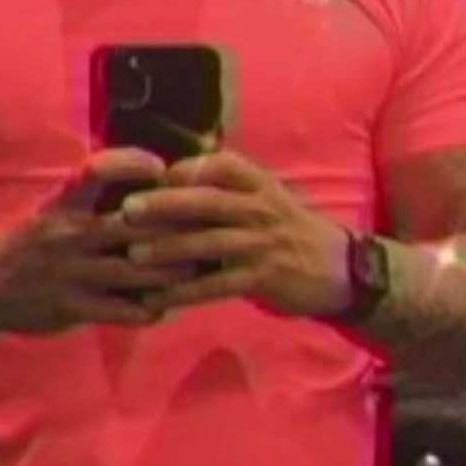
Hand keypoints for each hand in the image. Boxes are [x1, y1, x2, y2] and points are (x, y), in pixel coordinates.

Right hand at [0, 148, 199, 332]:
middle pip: (134, 225)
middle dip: (174, 228)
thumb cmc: (31, 245)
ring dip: (173, 272)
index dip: (131, 164)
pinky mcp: (74, 306)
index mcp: (65, 205)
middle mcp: (70, 233)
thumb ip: (92, 200)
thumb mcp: (54, 211)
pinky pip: (124, 310)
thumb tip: (149, 185)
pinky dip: (151, 309)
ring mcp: (73, 272)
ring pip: (138, 270)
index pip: (97, 170)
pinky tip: (165, 306)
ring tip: (197, 271)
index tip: (160, 168)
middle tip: (206, 229)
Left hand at [120, 150, 352, 318]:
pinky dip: (186, 293)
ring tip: (133, 256)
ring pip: (210, 243)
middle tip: (126, 210)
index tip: (147, 177)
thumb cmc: (287, 230)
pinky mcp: (263, 277)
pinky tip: (159, 300)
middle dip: (165, 204)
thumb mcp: (264, 198)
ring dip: (169, 250)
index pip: (220, 165)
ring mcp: (263, 243)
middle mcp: (261, 208)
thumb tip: (169, 178)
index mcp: (258, 183)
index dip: (183, 170)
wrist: (338, 267)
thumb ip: (224, 189)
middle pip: (208, 201)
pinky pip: (218, 285)